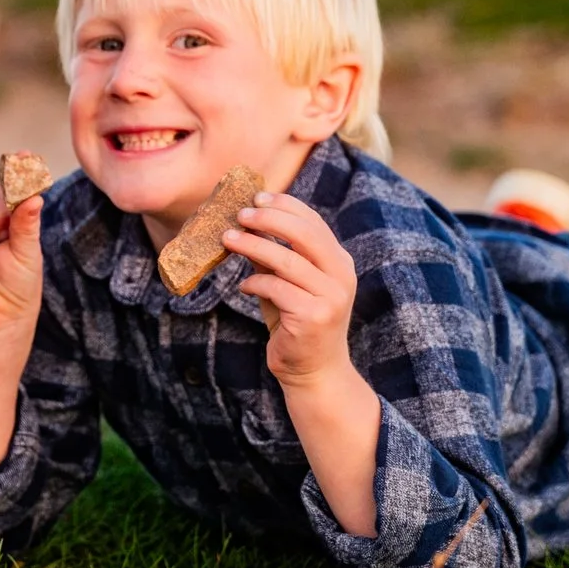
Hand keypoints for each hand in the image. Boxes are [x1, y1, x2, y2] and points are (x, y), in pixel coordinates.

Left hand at [225, 192, 358, 386]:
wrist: (313, 370)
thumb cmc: (296, 321)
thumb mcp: (289, 283)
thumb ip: (276, 256)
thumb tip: (244, 223)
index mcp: (339, 262)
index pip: (314, 223)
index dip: (285, 205)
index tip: (257, 197)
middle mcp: (341, 276)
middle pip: (304, 234)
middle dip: (269, 219)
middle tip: (240, 214)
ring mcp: (331, 297)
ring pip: (287, 260)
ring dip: (252, 245)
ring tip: (227, 239)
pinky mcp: (314, 316)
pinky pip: (276, 289)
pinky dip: (254, 283)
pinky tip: (244, 287)